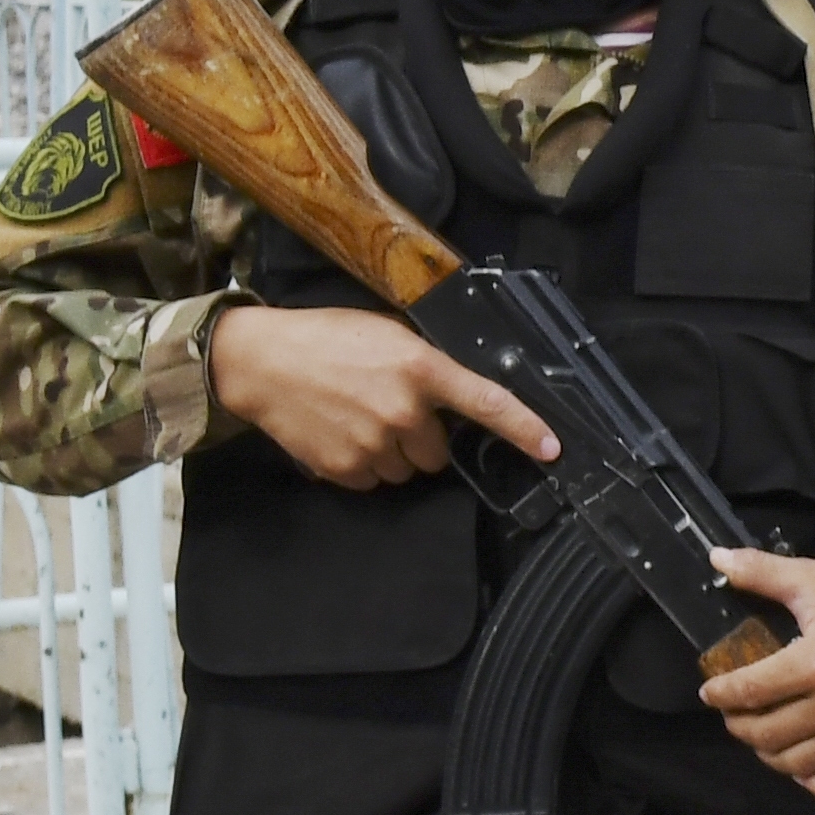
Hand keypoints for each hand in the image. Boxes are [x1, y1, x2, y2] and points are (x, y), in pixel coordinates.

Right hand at [207, 302, 555, 489]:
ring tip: (360, 419)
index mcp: (421, 369)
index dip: (524, 428)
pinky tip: (342, 434)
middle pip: (438, 452)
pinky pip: (374, 481)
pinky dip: (364, 465)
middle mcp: (403, 410)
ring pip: (407, 470)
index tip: (553, 448)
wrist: (262, 362)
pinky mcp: (345, 468)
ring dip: (393, 453)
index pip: (486, 401)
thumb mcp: (388, 333)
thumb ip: (424, 362)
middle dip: (422, 438)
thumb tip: (452, 389)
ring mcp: (373, 444)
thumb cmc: (327, 338)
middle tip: (391, 410)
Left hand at [702, 549, 814, 806]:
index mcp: (813, 662)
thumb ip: (763, 573)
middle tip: (736, 715)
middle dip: (740, 726)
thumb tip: (717, 558)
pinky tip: (804, 768)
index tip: (711, 692)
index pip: (749, 691)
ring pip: (796, 763)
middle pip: (766, 734)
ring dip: (770, 754)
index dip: (721, 695)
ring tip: (766, 738)